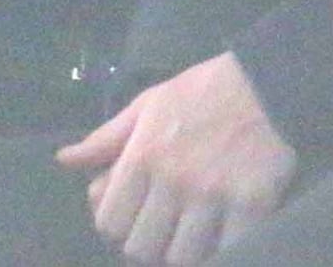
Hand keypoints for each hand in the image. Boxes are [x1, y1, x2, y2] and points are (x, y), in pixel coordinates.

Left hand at [55, 52, 296, 264]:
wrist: (268, 83)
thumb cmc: (202, 91)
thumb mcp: (148, 104)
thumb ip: (106, 138)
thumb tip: (64, 160)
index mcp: (143, 155)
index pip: (109, 223)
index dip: (119, 224)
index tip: (135, 215)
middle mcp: (172, 179)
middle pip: (141, 248)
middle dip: (149, 241)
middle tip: (165, 226)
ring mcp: (212, 197)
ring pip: (180, 258)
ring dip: (183, 250)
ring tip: (193, 232)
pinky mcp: (251, 207)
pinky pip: (224, 253)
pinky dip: (220, 250)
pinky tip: (222, 234)